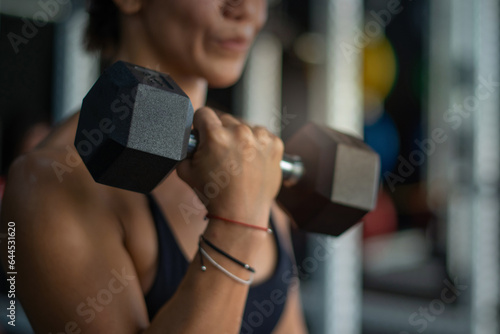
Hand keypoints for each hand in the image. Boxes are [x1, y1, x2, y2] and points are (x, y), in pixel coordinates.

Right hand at [177, 107, 283, 227]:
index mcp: (216, 136)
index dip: (200, 124)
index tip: (203, 134)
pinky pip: (262, 134)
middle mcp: (239, 132)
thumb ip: (184, 150)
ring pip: (245, 125)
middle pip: (225, 119)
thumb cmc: (215, 196)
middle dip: (221, 133)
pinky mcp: (275, 144)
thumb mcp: (185, 171)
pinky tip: (251, 160)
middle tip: (221, 154)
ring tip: (238, 159)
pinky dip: (257, 144)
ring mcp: (260, 138)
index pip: (203, 113)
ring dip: (240, 137)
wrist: (241, 214)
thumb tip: (187, 139)